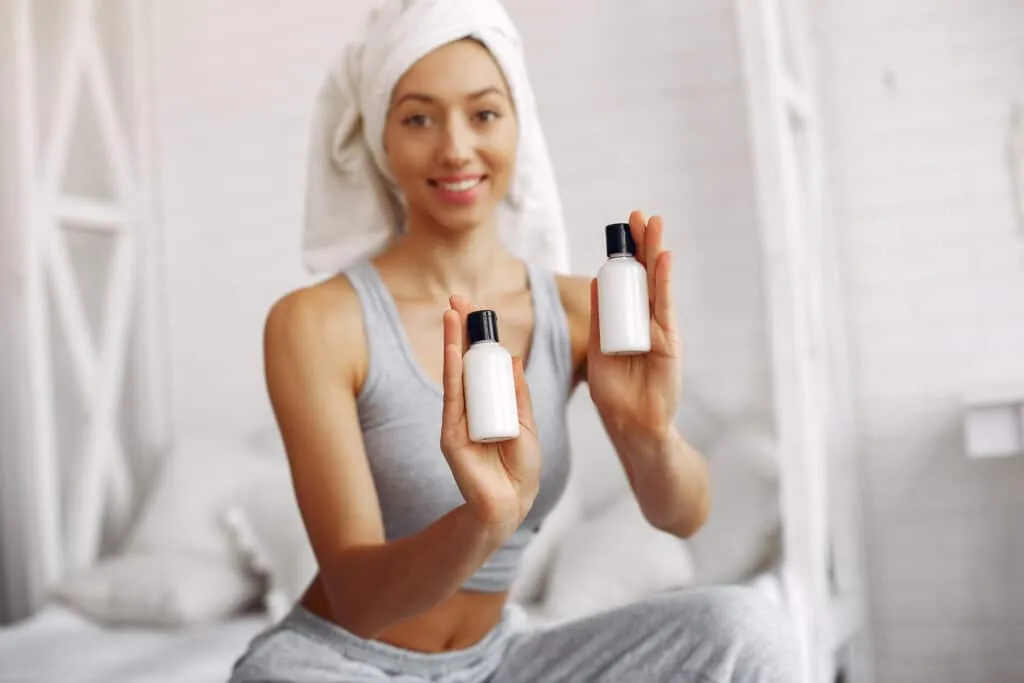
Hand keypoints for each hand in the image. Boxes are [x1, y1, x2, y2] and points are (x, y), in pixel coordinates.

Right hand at [439, 295, 542, 534]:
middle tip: (456, 300)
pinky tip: (452, 350)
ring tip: (452, 314)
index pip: (481, 362)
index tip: (474, 309)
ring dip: (453, 342)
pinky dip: (452, 373)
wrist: (512, 503)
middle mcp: (469, 406)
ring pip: (454, 374)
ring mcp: (458, 419)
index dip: (478, 336)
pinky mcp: (451, 434)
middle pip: (464, 361)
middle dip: (460, 330)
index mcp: (490, 402)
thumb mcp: (527, 423)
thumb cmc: (520, 467)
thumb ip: (517, 393)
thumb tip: (512, 358)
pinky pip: (450, 398)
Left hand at [587, 211, 682, 442]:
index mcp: (621, 322)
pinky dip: (663, 281)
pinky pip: (664, 306)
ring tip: (654, 225)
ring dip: (654, 253)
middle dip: (640, 246)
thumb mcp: (599, 354)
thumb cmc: (615, 396)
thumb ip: (601, 320)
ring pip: (654, 284)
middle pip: (641, 276)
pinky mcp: (669, 340)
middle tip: (638, 216)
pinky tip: (664, 257)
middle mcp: (641, 321)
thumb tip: (596, 284)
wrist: (635, 426)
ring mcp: (657, 329)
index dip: (622, 256)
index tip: (621, 229)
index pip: (622, 281)